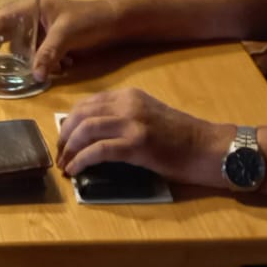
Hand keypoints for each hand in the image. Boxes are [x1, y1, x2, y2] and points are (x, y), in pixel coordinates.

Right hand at [0, 0, 120, 81]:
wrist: (115, 22)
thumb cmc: (89, 19)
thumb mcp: (67, 34)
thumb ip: (49, 54)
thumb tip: (34, 76)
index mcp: (31, 7)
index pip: (0, 19)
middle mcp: (32, 18)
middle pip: (4, 35)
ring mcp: (41, 31)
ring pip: (21, 48)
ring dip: (19, 62)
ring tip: (8, 78)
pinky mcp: (52, 42)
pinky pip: (36, 55)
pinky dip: (40, 64)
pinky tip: (55, 70)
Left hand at [54, 87, 234, 184]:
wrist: (207, 147)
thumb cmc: (180, 137)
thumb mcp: (147, 116)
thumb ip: (122, 118)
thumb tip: (90, 133)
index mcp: (129, 96)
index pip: (87, 104)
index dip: (69, 122)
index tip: (63, 139)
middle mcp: (128, 103)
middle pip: (81, 114)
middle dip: (64, 135)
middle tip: (59, 154)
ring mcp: (133, 122)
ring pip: (86, 129)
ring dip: (69, 148)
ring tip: (64, 164)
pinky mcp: (137, 144)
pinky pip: (98, 150)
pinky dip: (81, 160)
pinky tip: (76, 170)